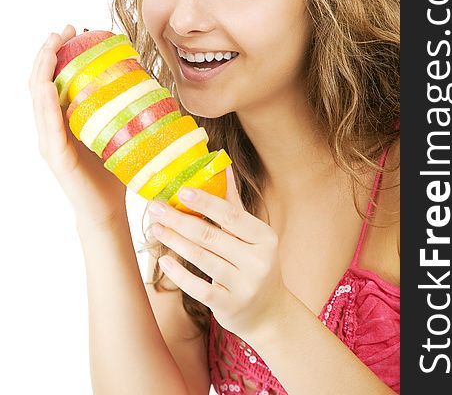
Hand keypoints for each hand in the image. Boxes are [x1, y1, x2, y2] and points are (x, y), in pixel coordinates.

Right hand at [29, 25, 126, 226]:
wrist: (108, 208)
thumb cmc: (113, 170)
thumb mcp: (115, 131)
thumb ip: (118, 108)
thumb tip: (143, 79)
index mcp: (63, 120)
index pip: (54, 80)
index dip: (58, 53)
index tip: (73, 30)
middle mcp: (51, 128)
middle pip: (40, 82)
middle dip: (48, 52)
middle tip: (64, 29)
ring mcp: (50, 142)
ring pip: (38, 99)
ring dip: (43, 69)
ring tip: (52, 46)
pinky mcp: (56, 157)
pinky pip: (48, 126)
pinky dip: (46, 103)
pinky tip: (49, 85)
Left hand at [147, 165, 288, 340]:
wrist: (269, 313)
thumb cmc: (255, 264)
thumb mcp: (253, 236)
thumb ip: (234, 203)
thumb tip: (222, 165)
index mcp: (265, 237)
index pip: (231, 215)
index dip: (206, 202)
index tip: (182, 190)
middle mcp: (258, 261)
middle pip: (211, 236)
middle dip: (179, 220)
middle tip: (156, 207)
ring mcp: (245, 285)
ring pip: (201, 259)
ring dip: (174, 241)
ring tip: (155, 227)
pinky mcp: (229, 306)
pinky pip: (198, 288)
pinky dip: (178, 273)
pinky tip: (163, 259)